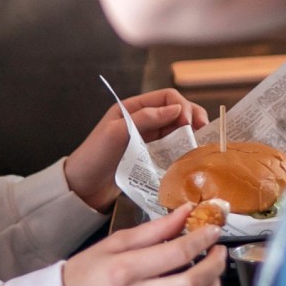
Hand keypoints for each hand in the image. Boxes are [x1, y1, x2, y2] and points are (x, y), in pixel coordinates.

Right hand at [61, 206, 227, 285]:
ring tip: (213, 275)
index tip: (213, 231)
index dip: (203, 240)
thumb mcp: (116, 242)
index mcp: (125, 270)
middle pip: (191, 284)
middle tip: (220, 252)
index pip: (177, 254)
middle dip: (215, 265)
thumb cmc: (90, 270)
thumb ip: (155, 229)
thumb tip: (187, 212)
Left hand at [64, 87, 208, 212]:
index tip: (190, 123)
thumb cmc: (94, 156)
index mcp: (133, 108)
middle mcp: (142, 120)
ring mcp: (146, 138)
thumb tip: (177, 110)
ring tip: (199, 143)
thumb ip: (146, 118)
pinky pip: (171, 146)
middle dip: (192, 117)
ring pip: (176, 129)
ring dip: (190, 133)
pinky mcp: (149, 155)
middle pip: (175, 111)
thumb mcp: (117, 133)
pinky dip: (182, 147)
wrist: (82, 187)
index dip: (182, 106)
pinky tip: (188, 154)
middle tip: (202, 132)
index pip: (167, 97)